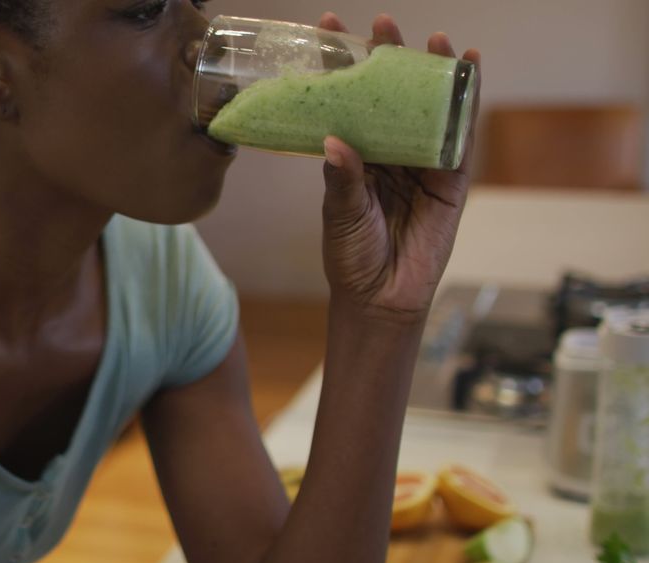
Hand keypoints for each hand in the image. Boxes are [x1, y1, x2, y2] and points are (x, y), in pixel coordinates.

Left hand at [317, 13, 481, 322]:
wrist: (380, 298)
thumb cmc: (352, 256)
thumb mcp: (341, 213)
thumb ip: (342, 179)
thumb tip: (335, 141)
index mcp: (355, 157)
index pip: (347, 103)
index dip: (340, 67)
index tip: (327, 30)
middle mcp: (388, 154)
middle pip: (390, 98)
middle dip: (388, 60)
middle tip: (383, 23)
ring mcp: (420, 165)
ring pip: (427, 111)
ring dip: (431, 74)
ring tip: (431, 39)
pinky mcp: (452, 180)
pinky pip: (461, 137)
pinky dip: (468, 104)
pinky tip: (471, 69)